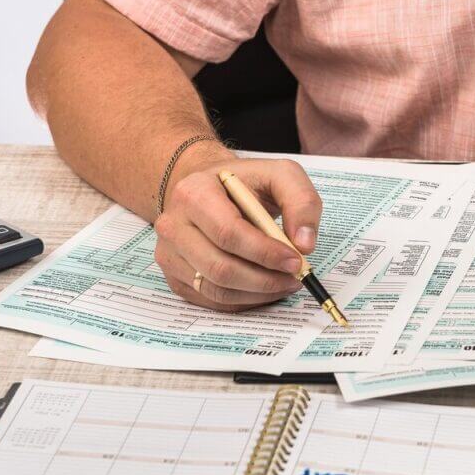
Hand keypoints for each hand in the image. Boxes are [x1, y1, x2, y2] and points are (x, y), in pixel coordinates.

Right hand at [153, 143, 321, 309]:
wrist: (210, 189)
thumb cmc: (245, 183)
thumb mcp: (280, 175)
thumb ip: (301, 202)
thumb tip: (304, 244)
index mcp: (194, 193)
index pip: (228, 233)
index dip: (265, 253)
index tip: (295, 260)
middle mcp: (173, 224)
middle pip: (220, 267)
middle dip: (265, 279)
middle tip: (295, 277)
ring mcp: (170, 253)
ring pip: (216, 289)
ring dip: (258, 293)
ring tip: (284, 282)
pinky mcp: (175, 276)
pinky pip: (212, 300)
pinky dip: (244, 300)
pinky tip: (264, 288)